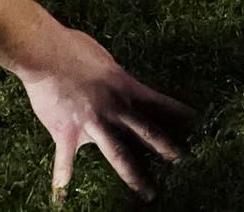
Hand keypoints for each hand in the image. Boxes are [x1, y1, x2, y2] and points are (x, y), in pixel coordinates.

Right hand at [16, 25, 195, 202]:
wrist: (46, 54)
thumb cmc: (73, 47)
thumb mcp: (104, 59)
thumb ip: (113, 76)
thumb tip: (116, 80)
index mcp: (124, 87)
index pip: (159, 102)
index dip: (179, 113)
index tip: (197, 122)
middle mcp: (114, 108)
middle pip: (146, 132)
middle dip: (166, 149)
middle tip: (182, 162)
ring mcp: (92, 123)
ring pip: (119, 154)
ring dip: (134, 176)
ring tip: (149, 194)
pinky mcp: (68, 132)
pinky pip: (65, 160)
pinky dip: (62, 178)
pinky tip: (62, 196)